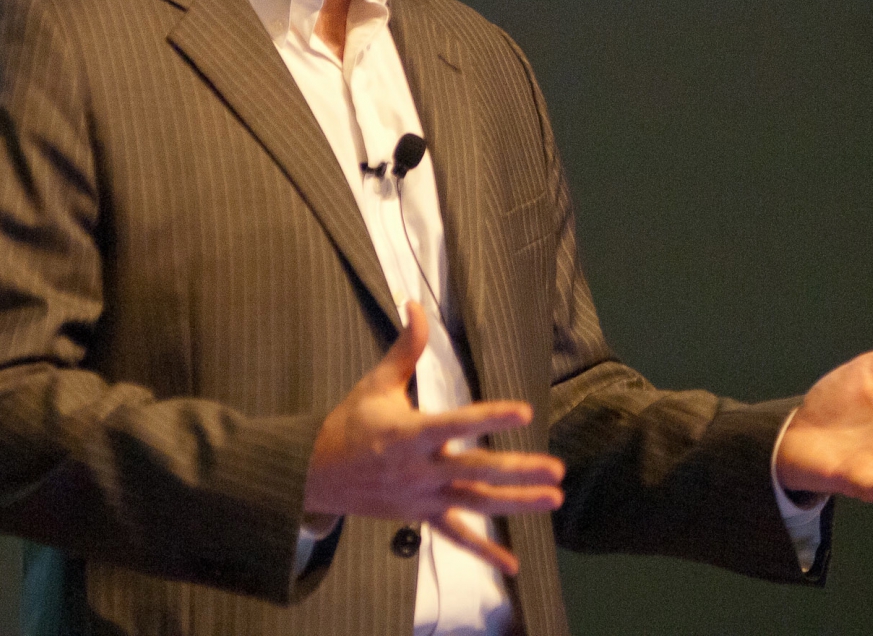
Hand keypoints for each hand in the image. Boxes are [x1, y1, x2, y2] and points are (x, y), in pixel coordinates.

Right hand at [303, 301, 564, 574]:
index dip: (491, 417)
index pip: (459, 424)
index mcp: (412, 433)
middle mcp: (420, 470)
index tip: (524, 412)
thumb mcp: (378, 382)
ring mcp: (422, 498)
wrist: (316, 473)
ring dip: (517, 504)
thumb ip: (405, 346)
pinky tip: (513, 566)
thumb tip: (414, 304)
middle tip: (556, 469)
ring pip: (476, 505)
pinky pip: (456, 538)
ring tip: (554, 498)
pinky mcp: (420, 517)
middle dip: (519, 472)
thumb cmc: (352, 421)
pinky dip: (485, 552)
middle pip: (476, 472)